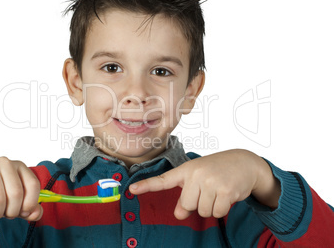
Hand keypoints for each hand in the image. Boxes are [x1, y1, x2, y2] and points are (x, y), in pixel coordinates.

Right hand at [0, 156, 41, 220]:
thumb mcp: (15, 203)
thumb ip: (29, 209)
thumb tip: (36, 213)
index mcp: (20, 166)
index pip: (33, 185)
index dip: (30, 203)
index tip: (24, 213)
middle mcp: (5, 163)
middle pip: (16, 193)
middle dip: (11, 212)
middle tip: (4, 215)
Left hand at [129, 149, 280, 219]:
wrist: (244, 162)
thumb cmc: (217, 171)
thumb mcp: (198, 179)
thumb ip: (186, 196)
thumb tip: (179, 215)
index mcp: (186, 170)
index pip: (163, 180)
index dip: (147, 185)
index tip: (132, 190)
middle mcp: (196, 174)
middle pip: (187, 205)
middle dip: (198, 203)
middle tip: (209, 190)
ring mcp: (210, 182)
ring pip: (202, 211)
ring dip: (212, 207)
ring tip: (219, 191)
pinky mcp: (225, 191)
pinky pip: (217, 212)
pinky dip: (222, 209)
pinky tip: (227, 195)